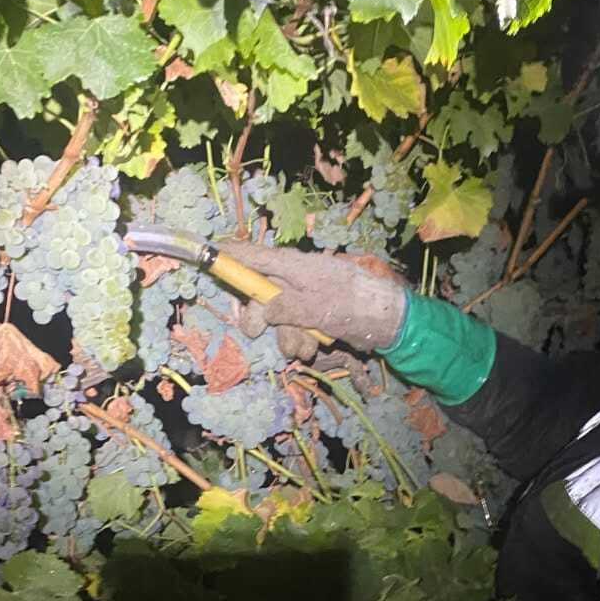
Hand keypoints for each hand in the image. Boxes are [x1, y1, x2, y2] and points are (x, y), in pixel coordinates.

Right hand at [217, 237, 407, 355]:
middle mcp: (296, 280)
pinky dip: (302, 341)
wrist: (389, 322)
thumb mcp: (316, 308)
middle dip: (261, 318)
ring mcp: (305, 299)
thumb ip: (285, 308)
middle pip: (260, 295)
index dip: (232, 256)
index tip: (210, 254)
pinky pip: (295, 330)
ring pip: (278, 319)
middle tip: (257, 332)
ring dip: (289, 337)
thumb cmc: (354, 306)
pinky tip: (318, 346)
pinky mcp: (314, 316)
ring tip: (309, 345)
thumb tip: (264, 309)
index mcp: (295, 267)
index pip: (256, 256)